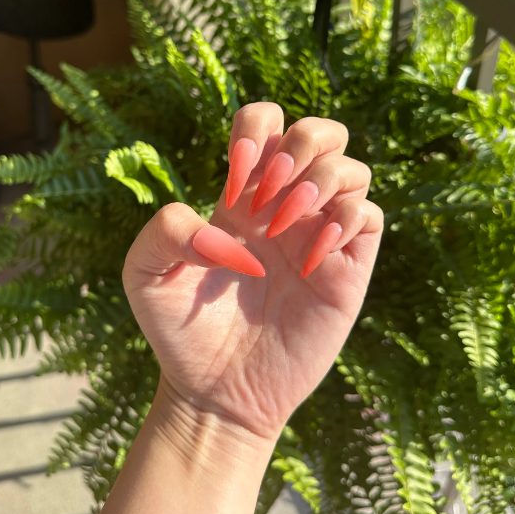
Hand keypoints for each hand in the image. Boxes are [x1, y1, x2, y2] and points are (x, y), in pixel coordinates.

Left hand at [123, 103, 382, 442]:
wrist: (216, 392)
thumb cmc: (180, 331)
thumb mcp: (145, 274)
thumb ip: (165, 229)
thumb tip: (225, 224)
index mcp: (242, 195)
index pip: (266, 121)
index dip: (257, 127)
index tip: (236, 173)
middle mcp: (285, 207)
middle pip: (322, 132)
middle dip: (301, 144)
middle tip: (266, 193)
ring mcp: (320, 236)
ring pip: (353, 169)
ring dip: (319, 183)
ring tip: (281, 228)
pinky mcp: (347, 270)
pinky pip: (369, 218)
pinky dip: (344, 223)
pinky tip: (308, 260)